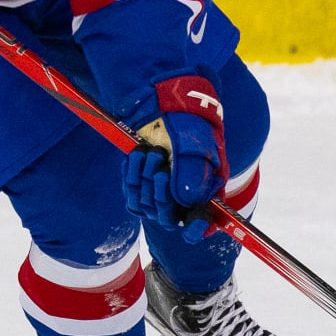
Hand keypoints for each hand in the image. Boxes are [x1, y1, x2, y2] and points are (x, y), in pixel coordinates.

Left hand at [123, 75, 227, 239]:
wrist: (163, 107)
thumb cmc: (187, 126)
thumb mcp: (195, 146)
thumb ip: (192, 174)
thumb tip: (187, 201)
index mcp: (205, 191)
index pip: (202, 222)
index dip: (198, 227)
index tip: (194, 225)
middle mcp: (183, 198)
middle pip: (168, 217)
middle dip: (160, 193)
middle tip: (158, 163)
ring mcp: (160, 194)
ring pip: (146, 207)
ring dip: (143, 180)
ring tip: (147, 152)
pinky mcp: (141, 187)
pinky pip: (131, 197)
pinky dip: (130, 178)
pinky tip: (135, 156)